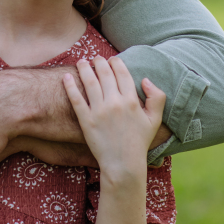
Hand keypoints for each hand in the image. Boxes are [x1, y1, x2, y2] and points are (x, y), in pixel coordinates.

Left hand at [63, 56, 164, 182]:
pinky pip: (76, 99)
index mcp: (131, 101)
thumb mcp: (155, 120)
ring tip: (81, 61)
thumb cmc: (139, 142)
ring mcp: (99, 111)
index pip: (122, 73)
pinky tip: (66, 77)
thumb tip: (145, 79)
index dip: (116, 63)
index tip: (112, 59)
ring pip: (89, 82)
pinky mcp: (86, 121)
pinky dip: (70, 86)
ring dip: (84, 68)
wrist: (123, 165)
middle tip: (95, 58)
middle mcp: (115, 103)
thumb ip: (157, 98)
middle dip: (99, 62)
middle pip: (104, 74)